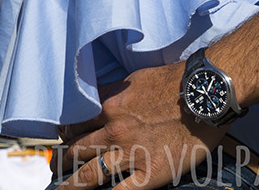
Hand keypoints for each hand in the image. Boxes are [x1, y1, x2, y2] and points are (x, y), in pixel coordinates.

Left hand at [61, 63, 222, 189]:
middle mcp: (113, 130)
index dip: (64, 132)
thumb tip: (104, 103)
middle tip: (55, 167)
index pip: (74, 122)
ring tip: (62, 189)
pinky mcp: (149, 174)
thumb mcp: (135, 80)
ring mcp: (130, 153)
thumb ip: (116, 94)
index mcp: (109, 106)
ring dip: (72, 185)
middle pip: (76, 149)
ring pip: (89, 175)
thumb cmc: (175, 82)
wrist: (204, 94)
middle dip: (62, 160)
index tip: (60, 139)